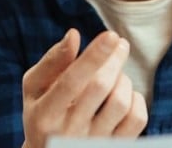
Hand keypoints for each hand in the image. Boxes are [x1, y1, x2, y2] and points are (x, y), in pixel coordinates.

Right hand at [20, 30, 147, 147]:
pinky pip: (137, 119)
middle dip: (114, 59)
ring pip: (121, 101)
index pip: (71, 81)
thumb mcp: (35, 89)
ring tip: (116, 73)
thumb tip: (74, 35)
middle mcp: (68, 133)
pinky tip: (124, 94)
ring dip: (123, 78)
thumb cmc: (43, 114)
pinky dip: (136, 99)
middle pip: (100, 87)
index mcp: (45, 114)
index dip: (93, 56)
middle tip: (120, 44)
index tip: (111, 35)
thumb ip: (52, 62)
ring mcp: (93, 143)